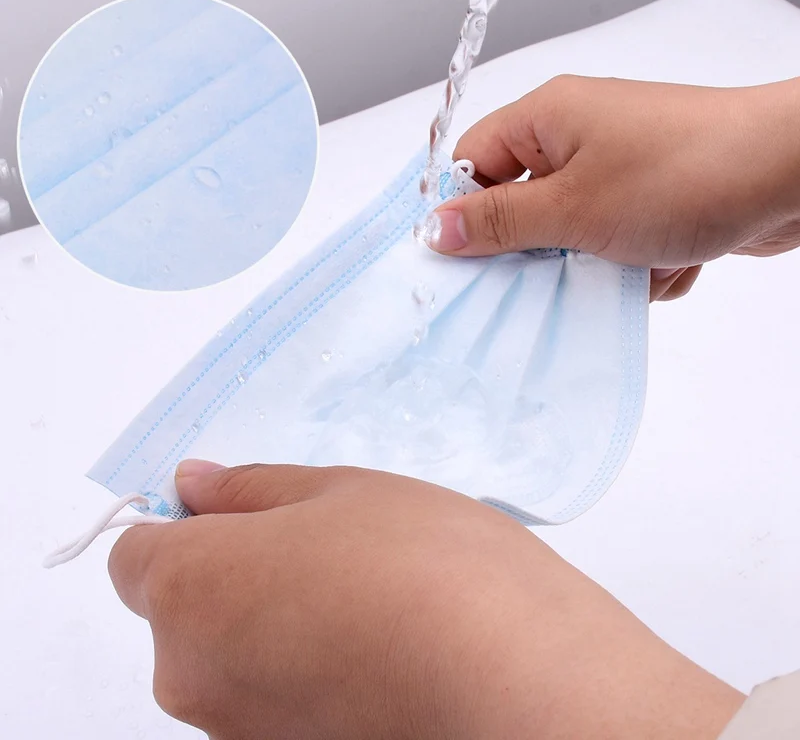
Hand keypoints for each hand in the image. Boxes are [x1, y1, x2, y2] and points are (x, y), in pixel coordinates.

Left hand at [109, 461, 742, 738]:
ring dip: (271, 623)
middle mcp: (187, 675)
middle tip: (325, 547)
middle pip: (183, 608)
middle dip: (234, 572)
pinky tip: (375, 652)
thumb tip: (191, 484)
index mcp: (187, 587)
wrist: (513, 685)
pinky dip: (300, 672)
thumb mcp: (338, 492)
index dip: (185, 523)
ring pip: (229, 655)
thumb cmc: (424, 566)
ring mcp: (234, 733)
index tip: (242, 511)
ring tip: (364, 600)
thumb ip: (251, 488)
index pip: (136, 550)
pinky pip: (268, 699)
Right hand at [427, 75, 799, 300]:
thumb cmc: (682, 175)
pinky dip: (631, 265)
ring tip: (626, 264)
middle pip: (520, 206)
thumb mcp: (573, 209)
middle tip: (552, 271)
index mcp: (547, 119)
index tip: (460, 262)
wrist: (792, 174)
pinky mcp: (648, 199)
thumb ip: (499, 223)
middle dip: (539, 250)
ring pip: (568, 236)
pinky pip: (611, 244)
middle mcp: (577, 137)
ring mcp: (617, 169)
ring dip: (592, 264)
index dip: (461, 213)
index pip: (472, 164)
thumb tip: (435, 230)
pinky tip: (662, 262)